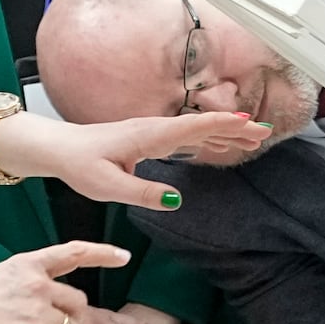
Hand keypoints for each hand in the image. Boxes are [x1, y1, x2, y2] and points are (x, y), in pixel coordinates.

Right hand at [0, 241, 127, 323]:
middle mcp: (38, 283)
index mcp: (28, 263)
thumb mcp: (1, 277)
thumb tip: (50, 294)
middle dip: (69, 317)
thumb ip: (30, 281)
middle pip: (78, 301)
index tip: (124, 255)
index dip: (103, 253)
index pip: (74, 252)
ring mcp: (39, 309)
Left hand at [2, 112, 272, 206]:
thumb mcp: (108, 186)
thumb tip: (176, 199)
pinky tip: (219, 144)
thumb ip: (143, 192)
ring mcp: (154, 133)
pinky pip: (187, 136)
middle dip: (235, 127)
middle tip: (265, 132)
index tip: (251, 124)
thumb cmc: (80, 164)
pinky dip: (208, 137)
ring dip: (225, 131)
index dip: (224, 124)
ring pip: (197, 129)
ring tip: (253, 136)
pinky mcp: (150, 140)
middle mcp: (156, 130)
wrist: (59, 148)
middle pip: (204, 125)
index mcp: (150, 136)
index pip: (195, 127)